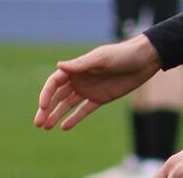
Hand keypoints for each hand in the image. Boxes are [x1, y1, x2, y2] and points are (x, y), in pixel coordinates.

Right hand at [34, 34, 161, 130]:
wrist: (145, 60)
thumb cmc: (122, 55)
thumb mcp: (102, 59)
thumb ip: (81, 65)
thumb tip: (58, 66)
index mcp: (77, 68)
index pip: (54, 82)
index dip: (46, 94)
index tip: (43, 106)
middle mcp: (80, 79)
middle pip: (57, 96)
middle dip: (46, 109)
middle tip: (38, 123)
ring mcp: (89, 89)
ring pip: (68, 105)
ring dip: (56, 115)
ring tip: (46, 127)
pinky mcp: (100, 98)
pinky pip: (84, 110)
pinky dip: (74, 118)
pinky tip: (64, 127)